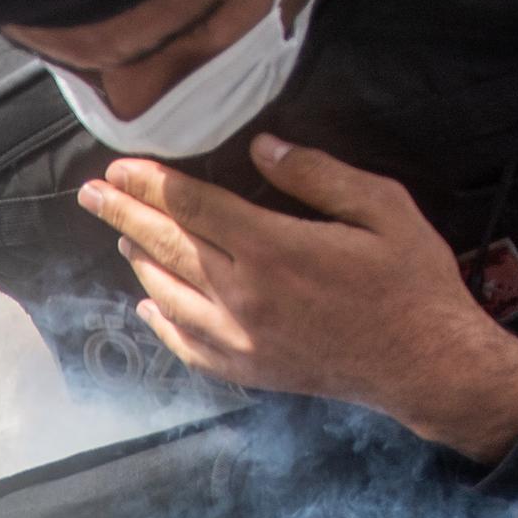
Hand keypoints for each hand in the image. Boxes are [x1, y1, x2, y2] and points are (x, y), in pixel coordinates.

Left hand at [79, 136, 517, 462]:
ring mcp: (240, 338)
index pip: (192, 206)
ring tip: (122, 236)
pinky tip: (148, 306)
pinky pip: (186, 345)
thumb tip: (262, 148)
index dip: (150, 183)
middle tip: (91, 195)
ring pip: (167, 294)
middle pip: (166, 246)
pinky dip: (161, 322)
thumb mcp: (382, 208)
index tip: (118, 168)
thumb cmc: (411, 282)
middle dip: (124, 215)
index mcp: (273, 248)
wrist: (426, 365)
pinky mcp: (246, 370)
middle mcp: (244, 295)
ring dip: (139, 262)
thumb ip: (317, 175)